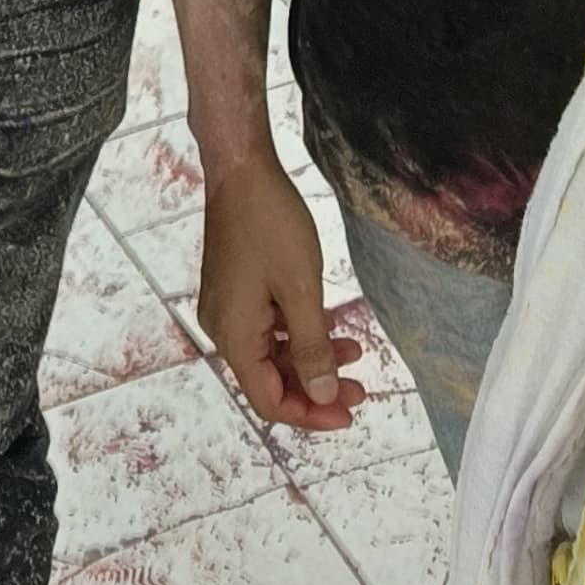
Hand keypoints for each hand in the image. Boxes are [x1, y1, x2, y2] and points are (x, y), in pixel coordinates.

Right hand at [194, 154, 355, 431]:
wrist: (242, 170)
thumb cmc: (270, 224)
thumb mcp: (300, 289)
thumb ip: (312, 348)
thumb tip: (324, 396)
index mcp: (234, 336)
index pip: (268, 400)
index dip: (310, 413)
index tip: (349, 412)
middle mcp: (224, 329)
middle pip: (270, 380)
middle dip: (316, 388)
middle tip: (360, 388)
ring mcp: (228, 308)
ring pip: (272, 354)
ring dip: (312, 358)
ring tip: (356, 353)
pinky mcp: (236, 291)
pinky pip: (268, 328)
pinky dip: (299, 334)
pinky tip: (332, 325)